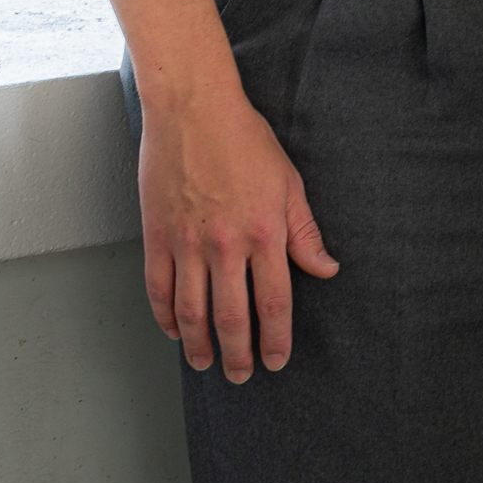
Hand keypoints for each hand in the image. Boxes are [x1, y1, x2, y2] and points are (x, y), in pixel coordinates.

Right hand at [138, 86, 341, 379]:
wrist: (193, 108)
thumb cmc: (244, 139)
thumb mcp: (288, 182)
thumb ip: (304, 231)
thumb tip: (325, 269)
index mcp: (264, 232)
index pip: (274, 302)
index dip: (276, 338)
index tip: (276, 360)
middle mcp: (225, 245)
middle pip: (232, 318)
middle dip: (239, 354)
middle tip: (241, 374)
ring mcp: (187, 243)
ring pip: (192, 312)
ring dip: (200, 345)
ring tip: (206, 363)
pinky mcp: (157, 236)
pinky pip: (159, 289)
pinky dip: (166, 317)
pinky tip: (176, 331)